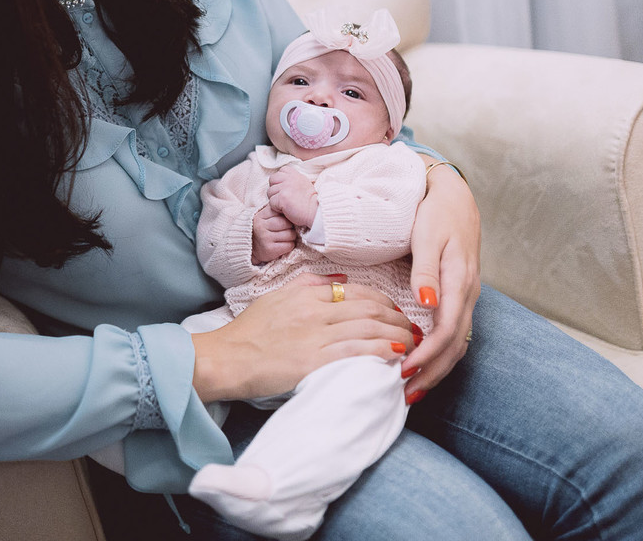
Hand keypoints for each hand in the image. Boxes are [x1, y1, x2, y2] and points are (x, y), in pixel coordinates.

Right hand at [190, 282, 414, 402]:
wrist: (227, 358)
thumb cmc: (248, 331)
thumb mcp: (276, 297)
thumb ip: (310, 285)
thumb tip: (342, 280)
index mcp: (305, 294)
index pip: (356, 291)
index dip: (383, 301)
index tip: (397, 311)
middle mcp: (313, 311)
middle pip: (368, 308)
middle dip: (398, 318)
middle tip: (415, 329)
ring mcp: (314, 336)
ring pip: (368, 328)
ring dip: (397, 335)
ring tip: (414, 344)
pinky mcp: (313, 361)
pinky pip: (356, 352)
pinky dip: (381, 351)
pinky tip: (397, 355)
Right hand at [251, 205, 295, 262]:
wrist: (251, 248)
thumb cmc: (264, 230)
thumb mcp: (265, 216)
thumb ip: (275, 208)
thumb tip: (288, 200)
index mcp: (261, 215)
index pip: (280, 211)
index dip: (285, 216)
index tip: (283, 220)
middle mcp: (261, 226)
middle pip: (287, 223)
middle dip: (290, 227)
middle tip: (285, 230)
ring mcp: (264, 238)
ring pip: (290, 234)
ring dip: (291, 237)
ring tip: (284, 237)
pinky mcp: (269, 249)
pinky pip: (289, 245)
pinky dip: (289, 246)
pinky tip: (282, 245)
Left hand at [267, 167, 318, 228]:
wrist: (316, 212)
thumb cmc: (308, 201)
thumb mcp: (301, 183)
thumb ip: (290, 179)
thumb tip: (278, 179)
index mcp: (294, 174)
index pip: (278, 173)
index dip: (279, 183)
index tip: (287, 190)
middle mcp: (289, 178)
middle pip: (271, 180)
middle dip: (275, 190)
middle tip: (285, 198)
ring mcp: (285, 187)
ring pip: (270, 192)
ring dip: (275, 200)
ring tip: (287, 204)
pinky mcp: (282, 197)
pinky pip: (271, 202)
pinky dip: (276, 208)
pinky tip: (287, 209)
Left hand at [401, 161, 480, 399]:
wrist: (454, 197)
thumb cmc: (436, 215)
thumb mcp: (428, 238)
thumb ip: (426, 271)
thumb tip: (426, 304)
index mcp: (460, 283)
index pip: (446, 332)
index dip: (426, 356)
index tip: (402, 371)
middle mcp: (468, 295)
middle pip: (454, 347)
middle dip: (432, 374)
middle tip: (404, 396)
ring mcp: (466, 297)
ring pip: (457, 344)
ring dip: (437, 368)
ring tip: (412, 389)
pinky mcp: (460, 296)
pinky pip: (454, 332)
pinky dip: (440, 353)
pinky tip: (423, 363)